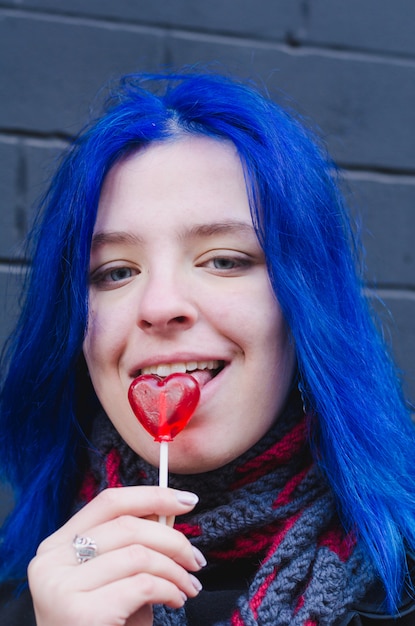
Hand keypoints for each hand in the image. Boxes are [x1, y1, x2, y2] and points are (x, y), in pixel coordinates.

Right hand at [28, 487, 204, 625]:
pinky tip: (175, 599)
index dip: (152, 496)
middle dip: (173, 540)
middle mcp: (50, 562)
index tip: (186, 500)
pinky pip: (142, 585)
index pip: (109, 502)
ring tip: (188, 586)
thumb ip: (132, 543)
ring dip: (175, 570)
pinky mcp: (79, 613)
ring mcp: (60, 587)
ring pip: (138, 555)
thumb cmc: (105, 625)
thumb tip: (168, 510)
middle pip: (127, 526)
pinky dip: (169, 589)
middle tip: (195, 559)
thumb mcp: (114, 578)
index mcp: (56, 546)